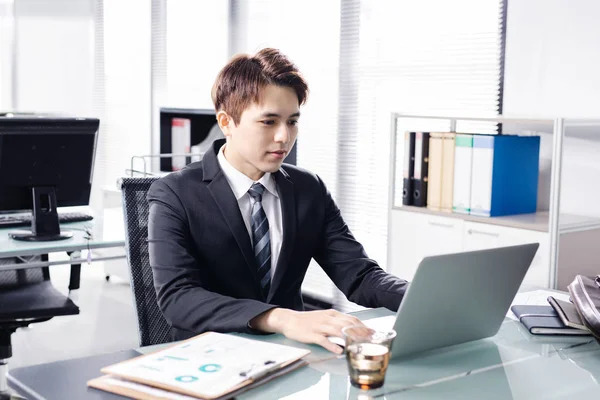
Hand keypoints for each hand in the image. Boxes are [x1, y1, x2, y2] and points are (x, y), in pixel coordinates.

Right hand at [250, 308, 364, 353]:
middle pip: (348, 324)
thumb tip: (352, 329)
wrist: (289, 320)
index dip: (364, 326)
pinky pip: (324, 340)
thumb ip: (337, 323)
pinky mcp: (312, 334)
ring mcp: (320, 326)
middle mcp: (328, 319)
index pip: (352, 319)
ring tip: (360, 344)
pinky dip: (332, 345)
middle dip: (362, 332)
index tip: (374, 333)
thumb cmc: (308, 321)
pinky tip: (339, 350)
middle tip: (372, 340)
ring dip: (350, 337)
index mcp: (332, 314)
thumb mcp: (325, 318)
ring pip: (338, 330)